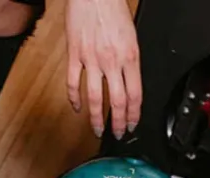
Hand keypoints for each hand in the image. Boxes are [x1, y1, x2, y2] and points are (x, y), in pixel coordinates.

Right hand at [65, 0, 140, 138]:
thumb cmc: (113, 11)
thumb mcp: (132, 37)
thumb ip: (130, 61)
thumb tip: (131, 82)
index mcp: (130, 57)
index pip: (135, 95)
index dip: (135, 115)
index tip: (133, 125)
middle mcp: (112, 61)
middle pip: (117, 102)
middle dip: (119, 123)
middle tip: (119, 134)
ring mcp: (92, 59)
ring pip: (95, 98)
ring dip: (97, 119)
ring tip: (97, 130)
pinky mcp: (75, 55)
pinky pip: (74, 83)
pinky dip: (75, 99)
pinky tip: (77, 107)